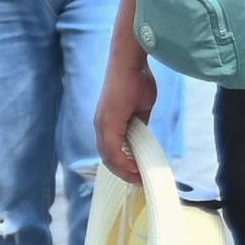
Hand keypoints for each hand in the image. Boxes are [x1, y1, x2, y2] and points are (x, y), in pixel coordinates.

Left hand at [96, 37, 151, 173]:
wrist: (130, 63)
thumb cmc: (137, 80)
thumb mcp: (141, 107)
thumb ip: (139, 123)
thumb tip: (142, 137)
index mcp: (109, 123)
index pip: (112, 151)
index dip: (124, 165)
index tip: (139, 173)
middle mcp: (102, 127)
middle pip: (108, 158)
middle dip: (124, 172)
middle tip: (140, 181)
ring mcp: (103, 125)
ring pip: (109, 157)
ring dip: (124, 170)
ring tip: (139, 178)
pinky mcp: (107, 123)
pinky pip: (113, 150)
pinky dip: (124, 162)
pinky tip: (135, 167)